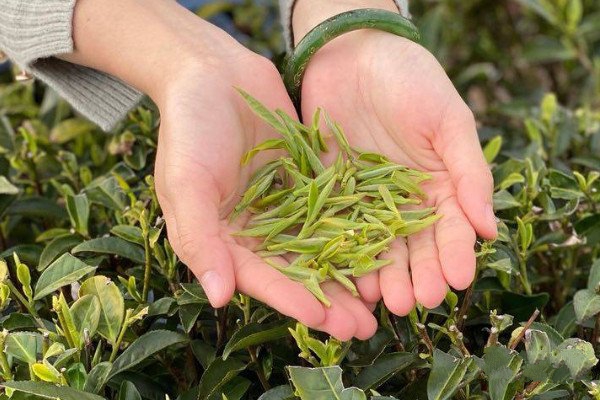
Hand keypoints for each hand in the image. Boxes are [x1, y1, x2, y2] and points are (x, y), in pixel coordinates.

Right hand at [64, 0, 378, 340]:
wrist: (211, 73)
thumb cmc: (189, 128)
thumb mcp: (185, 183)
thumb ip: (200, 238)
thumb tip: (219, 297)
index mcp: (225, 237)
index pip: (261, 278)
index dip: (293, 300)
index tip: (325, 321)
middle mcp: (256, 229)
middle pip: (297, 271)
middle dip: (329, 301)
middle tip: (364, 328)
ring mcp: (284, 205)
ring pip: (321, 247)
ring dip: (348, 274)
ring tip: (380, 302)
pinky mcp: (306, 180)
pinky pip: (334, 209)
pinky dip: (355, 229)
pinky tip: (382, 247)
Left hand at [294, 2, 497, 314]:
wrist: (353, 52)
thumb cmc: (411, 80)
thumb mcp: (448, 121)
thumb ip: (469, 172)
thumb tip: (489, 228)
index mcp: (438, 184)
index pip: (450, 228)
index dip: (454, 255)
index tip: (457, 280)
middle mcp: (402, 199)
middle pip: (412, 245)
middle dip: (417, 275)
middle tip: (417, 301)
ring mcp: (365, 198)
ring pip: (375, 244)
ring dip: (381, 274)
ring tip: (384, 300)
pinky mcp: (329, 191)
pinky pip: (336, 226)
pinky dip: (341, 251)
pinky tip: (346, 276)